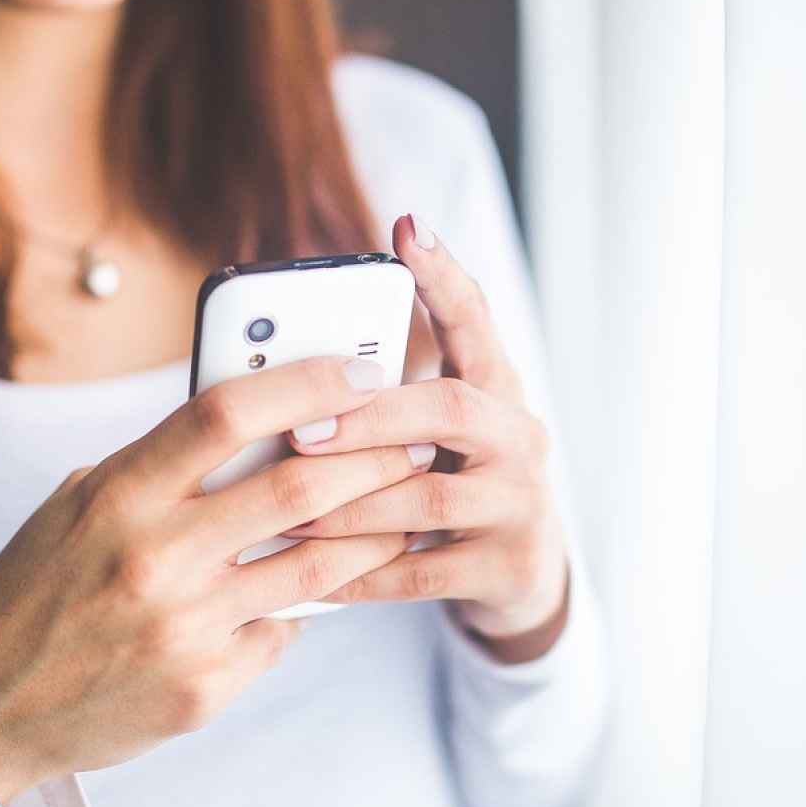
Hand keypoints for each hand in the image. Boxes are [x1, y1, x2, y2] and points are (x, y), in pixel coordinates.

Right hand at [0, 356, 433, 802]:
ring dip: (374, 529)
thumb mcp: (79, 506)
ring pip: (316, 566)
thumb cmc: (39, 588)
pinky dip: (304, 606)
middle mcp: (155, 557)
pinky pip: (283, 631)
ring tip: (407, 505)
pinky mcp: (205, 686)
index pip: (226, 413)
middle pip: (297, 485)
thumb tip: (261, 421)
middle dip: (375, 454)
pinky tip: (319, 590)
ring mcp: (184, 627)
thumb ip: (161, 466)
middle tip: (416, 437)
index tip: (361, 368)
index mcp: (118, 494)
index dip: (306, 381)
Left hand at [284, 214, 570, 662]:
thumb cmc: (451, 481)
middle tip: (299, 430)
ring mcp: (521, 503)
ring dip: (352, 504)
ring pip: (431, 497)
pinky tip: (314, 578)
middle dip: (370, 419)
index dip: (444, 276)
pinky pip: (423, 572)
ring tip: (287, 511)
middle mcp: (520, 436)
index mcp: (496, 388)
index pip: (475, 320)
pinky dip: (363, 574)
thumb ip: (384, 397)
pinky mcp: (509, 566)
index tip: (407, 228)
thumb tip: (284, 368)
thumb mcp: (433, 431)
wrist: (520, 572)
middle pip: (452, 409)